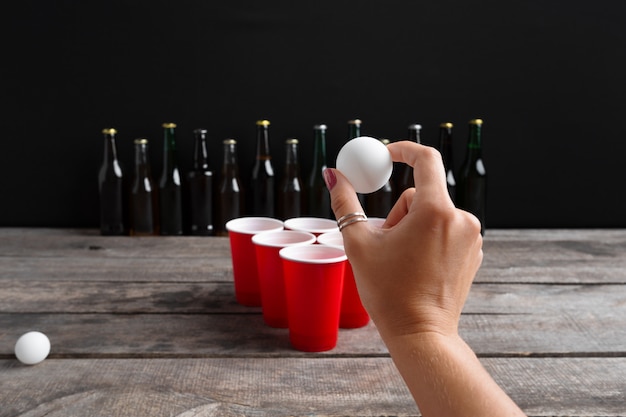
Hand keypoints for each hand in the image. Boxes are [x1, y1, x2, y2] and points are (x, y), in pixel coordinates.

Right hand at [324, 141, 482, 338]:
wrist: (420, 333)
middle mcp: (461, 219)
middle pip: (421, 194)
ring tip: (403, 259)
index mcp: (435, 211)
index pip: (426, 159)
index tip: (386, 154)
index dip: (403, 150)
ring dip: (413, 226)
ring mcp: (471, 237)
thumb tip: (333, 175)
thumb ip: (345, 203)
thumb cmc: (389, 291)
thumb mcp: (359, 243)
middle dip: (399, 212)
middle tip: (386, 242)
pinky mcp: (473, 252)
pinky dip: (429, 238)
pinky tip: (419, 266)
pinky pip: (446, 229)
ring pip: (433, 213)